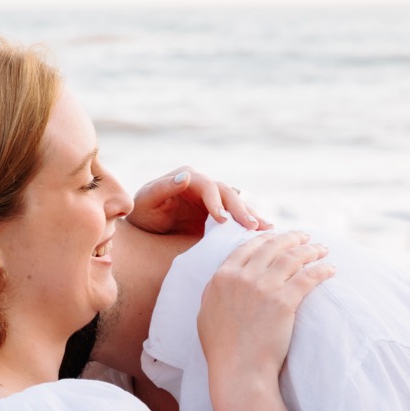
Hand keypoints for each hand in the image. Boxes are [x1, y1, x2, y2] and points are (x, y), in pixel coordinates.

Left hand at [126, 166, 269, 235]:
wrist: (146, 232)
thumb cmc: (143, 215)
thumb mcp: (146, 201)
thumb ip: (163, 188)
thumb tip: (186, 177)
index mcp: (189, 178)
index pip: (208, 186)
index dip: (216, 202)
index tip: (221, 221)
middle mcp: (205, 186)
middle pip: (227, 194)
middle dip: (240, 210)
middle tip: (252, 226)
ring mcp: (214, 201)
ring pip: (237, 205)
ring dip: (252, 216)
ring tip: (266, 230)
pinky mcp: (220, 217)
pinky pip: (238, 219)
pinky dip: (251, 224)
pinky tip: (266, 234)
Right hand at [197, 231, 332, 387]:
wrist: (238, 370)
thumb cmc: (222, 350)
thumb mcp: (207, 313)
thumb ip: (214, 292)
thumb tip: (221, 281)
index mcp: (222, 277)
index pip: (248, 247)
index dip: (266, 238)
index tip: (279, 237)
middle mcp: (242, 277)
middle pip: (272, 247)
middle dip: (292, 238)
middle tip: (306, 237)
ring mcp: (263, 288)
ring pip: (292, 258)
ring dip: (311, 250)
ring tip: (323, 248)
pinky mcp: (283, 302)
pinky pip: (308, 278)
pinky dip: (321, 270)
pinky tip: (331, 269)